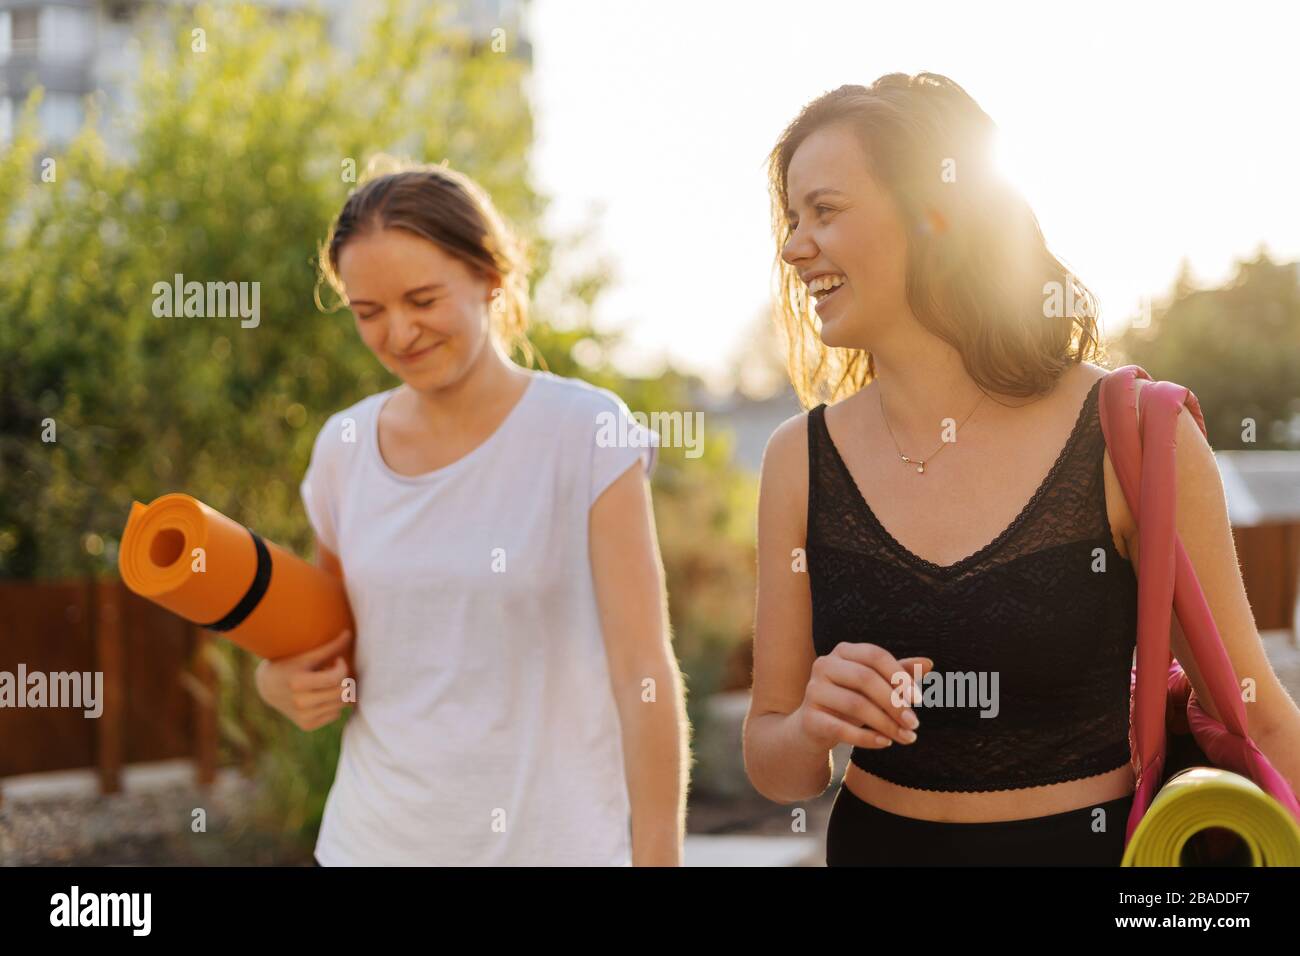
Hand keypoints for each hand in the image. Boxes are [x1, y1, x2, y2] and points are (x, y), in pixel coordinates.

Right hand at [254, 629, 353, 730]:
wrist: (268, 687)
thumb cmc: (290, 665)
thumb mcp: (306, 656)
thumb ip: (329, 647)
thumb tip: (349, 633)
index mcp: (297, 682)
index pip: (335, 678)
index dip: (342, 667)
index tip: (337, 660)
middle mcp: (299, 703)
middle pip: (341, 692)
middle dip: (344, 680)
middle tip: (335, 671)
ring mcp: (303, 717)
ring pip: (341, 704)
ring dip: (340, 692)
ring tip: (327, 683)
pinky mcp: (306, 725)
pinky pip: (335, 715)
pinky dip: (333, 704)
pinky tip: (321, 696)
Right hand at [795, 642, 932, 751]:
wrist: (814, 728)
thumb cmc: (851, 700)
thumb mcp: (876, 686)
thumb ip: (899, 674)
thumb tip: (928, 664)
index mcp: (843, 651)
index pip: (875, 655)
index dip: (899, 676)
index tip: (919, 700)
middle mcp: (824, 665)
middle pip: (865, 678)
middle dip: (894, 702)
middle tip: (914, 723)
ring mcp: (813, 691)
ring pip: (855, 705)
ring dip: (886, 723)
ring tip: (906, 737)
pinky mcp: (809, 718)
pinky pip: (841, 729)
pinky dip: (867, 738)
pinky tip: (885, 743)